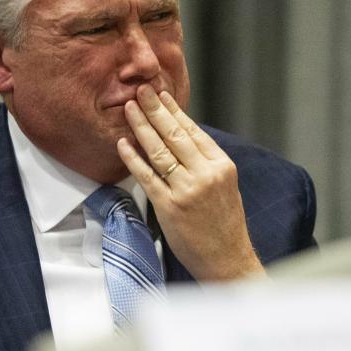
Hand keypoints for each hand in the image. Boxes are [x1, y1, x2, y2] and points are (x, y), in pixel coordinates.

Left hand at [116, 84, 264, 281]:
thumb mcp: (224, 186)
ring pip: (160, 151)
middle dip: (155, 110)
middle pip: (175, 135)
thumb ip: (205, 162)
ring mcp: (187, 190)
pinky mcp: (170, 207)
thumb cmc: (224, 223)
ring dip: (142, 127)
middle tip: (140, 90)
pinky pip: (147, 177)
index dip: (175, 111)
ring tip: (129, 109)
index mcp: (222, 166)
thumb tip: (181, 136)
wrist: (228, 259)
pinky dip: (133, 158)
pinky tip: (123, 143)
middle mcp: (206, 174)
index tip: (161, 94)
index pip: (194, 131)